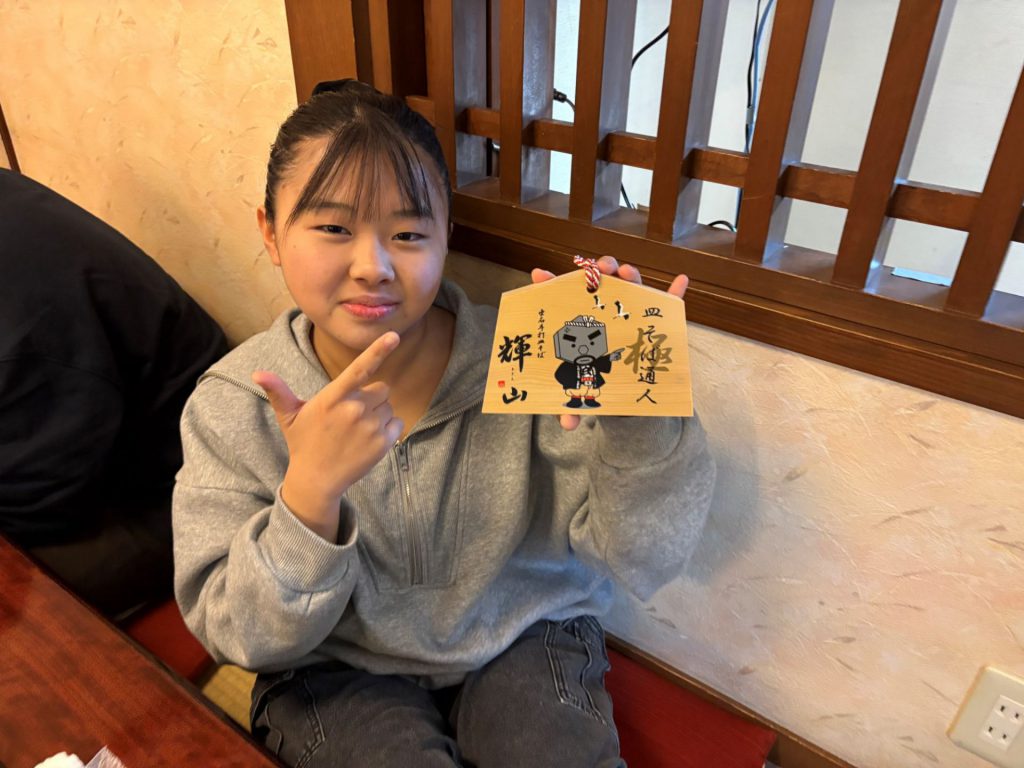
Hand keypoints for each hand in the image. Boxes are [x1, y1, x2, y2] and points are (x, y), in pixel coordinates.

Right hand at [252, 332, 403, 540]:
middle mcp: (354, 410)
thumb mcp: (289, 416)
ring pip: (389, 406)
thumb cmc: (304, 443)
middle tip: (351, 415)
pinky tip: (369, 440)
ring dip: (379, 414)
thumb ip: (278, 391)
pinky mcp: (384, 443)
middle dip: (371, 398)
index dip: (378, 350)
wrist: (317, 480)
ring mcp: (371, 427)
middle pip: (381, 388)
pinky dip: (389, 429)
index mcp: (333, 398)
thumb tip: (257, 373)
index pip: (359, 369)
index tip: (394, 336)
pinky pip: (397, 423)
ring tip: (357, 430)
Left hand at [531, 256, 688, 430]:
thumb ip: (571, 407)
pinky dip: (675, 292)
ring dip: (630, 275)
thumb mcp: (581, 395)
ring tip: (625, 272)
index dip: (550, 284)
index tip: (539, 275)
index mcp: (581, 323)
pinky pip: (669, 305)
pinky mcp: (656, 323)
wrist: (623, 394)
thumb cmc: (596, 386)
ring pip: (632, 288)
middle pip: (600, 285)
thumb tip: (567, 423)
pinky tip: (680, 281)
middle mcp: (605, 313)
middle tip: (595, 272)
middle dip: (597, 272)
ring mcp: (631, 315)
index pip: (562, 299)